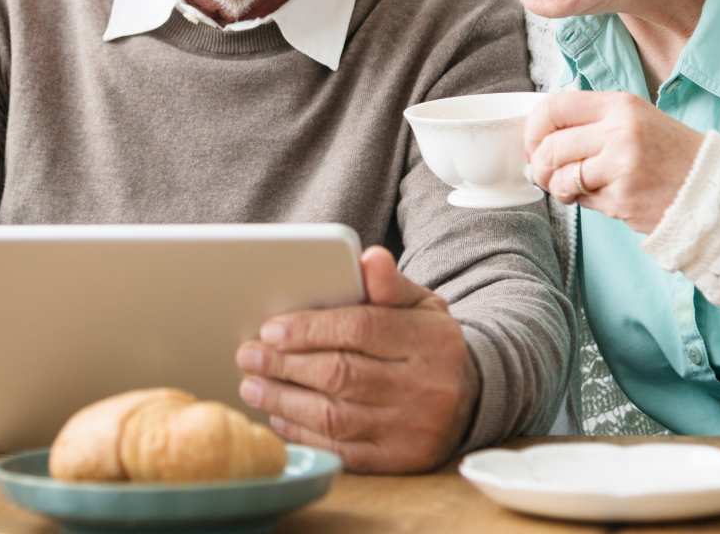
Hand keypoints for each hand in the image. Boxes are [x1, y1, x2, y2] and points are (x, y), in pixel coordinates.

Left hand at [234, 246, 476, 473]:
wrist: (472, 396)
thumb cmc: (427, 341)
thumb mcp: (420, 303)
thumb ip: (389, 282)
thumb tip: (369, 257)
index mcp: (429, 339)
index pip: (361, 329)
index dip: (310, 329)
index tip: (270, 329)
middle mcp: (425, 387)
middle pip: (341, 375)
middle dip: (285, 365)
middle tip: (247, 355)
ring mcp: (413, 430)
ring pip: (335, 417)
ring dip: (285, 401)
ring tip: (252, 385)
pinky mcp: (399, 462)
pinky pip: (341, 451)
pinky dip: (304, 434)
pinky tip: (279, 416)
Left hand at [524, 91, 704, 233]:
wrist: (717, 192)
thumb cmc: (671, 156)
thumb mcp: (635, 121)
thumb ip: (592, 123)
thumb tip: (541, 137)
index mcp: (621, 105)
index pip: (555, 106)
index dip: (534, 128)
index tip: (534, 144)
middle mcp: (620, 131)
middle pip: (551, 146)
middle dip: (540, 166)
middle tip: (547, 175)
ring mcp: (622, 166)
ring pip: (561, 176)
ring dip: (558, 188)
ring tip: (572, 189)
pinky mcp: (624, 199)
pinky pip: (584, 201)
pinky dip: (585, 203)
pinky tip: (606, 198)